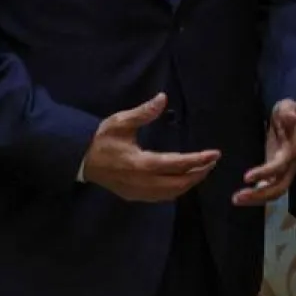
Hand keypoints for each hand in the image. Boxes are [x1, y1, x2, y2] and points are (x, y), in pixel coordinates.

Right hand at [82, 93, 220, 201]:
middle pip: (178, 184)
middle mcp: (141, 182)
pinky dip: (176, 190)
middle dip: (198, 173)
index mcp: (139, 163)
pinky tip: (184, 180)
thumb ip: (143, 112)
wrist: (80, 160)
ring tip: (202, 169)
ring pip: (171, 193)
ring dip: (189, 183)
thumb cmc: (102, 139)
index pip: (175, 164)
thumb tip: (163, 98)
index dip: (197, 160)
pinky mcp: (133, 196)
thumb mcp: (120, 122)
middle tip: (212, 161)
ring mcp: (137, 192)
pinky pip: (161, 197)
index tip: (215, 154)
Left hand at [233, 100, 295, 205]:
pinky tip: (242, 198)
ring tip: (236, 199)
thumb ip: (289, 112)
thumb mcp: (289, 107)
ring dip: (256, 198)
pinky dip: (257, 195)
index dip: (265, 172)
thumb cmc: (290, 111)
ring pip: (275, 191)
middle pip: (280, 186)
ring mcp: (286, 170)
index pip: (281, 164)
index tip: (245, 177)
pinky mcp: (278, 172)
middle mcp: (292, 164)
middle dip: (259, 194)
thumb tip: (290, 116)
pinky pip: (270, 188)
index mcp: (294, 149)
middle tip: (237, 197)